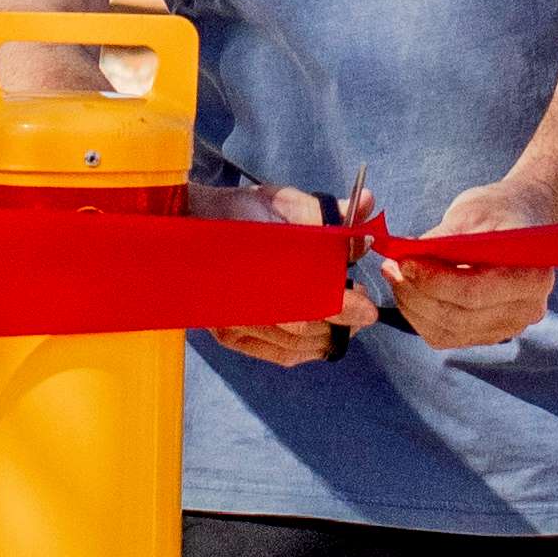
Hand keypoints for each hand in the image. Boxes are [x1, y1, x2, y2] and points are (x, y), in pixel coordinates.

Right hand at [191, 177, 380, 366]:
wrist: (189, 229)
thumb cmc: (239, 213)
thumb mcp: (282, 203)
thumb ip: (324, 212)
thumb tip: (368, 204)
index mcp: (251, 263)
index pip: (306, 298)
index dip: (343, 307)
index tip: (368, 308)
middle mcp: (237, 301)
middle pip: (302, 325)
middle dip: (340, 321)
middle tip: (361, 309)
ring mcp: (230, 323)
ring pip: (294, 343)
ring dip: (326, 335)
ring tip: (343, 319)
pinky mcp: (228, 337)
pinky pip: (279, 354)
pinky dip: (307, 349)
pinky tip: (321, 337)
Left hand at [386, 176, 557, 352]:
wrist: (519, 220)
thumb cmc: (499, 212)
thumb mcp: (473, 212)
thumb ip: (443, 238)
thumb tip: (407, 255)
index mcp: (532, 277)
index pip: (474, 291)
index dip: (434, 280)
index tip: (404, 261)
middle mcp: (526, 310)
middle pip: (459, 316)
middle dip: (417, 293)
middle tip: (390, 268)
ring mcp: (508, 327)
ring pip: (448, 330)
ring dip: (413, 306)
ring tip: (394, 275)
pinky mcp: (487, 333)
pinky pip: (446, 336)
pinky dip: (420, 316)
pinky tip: (408, 292)